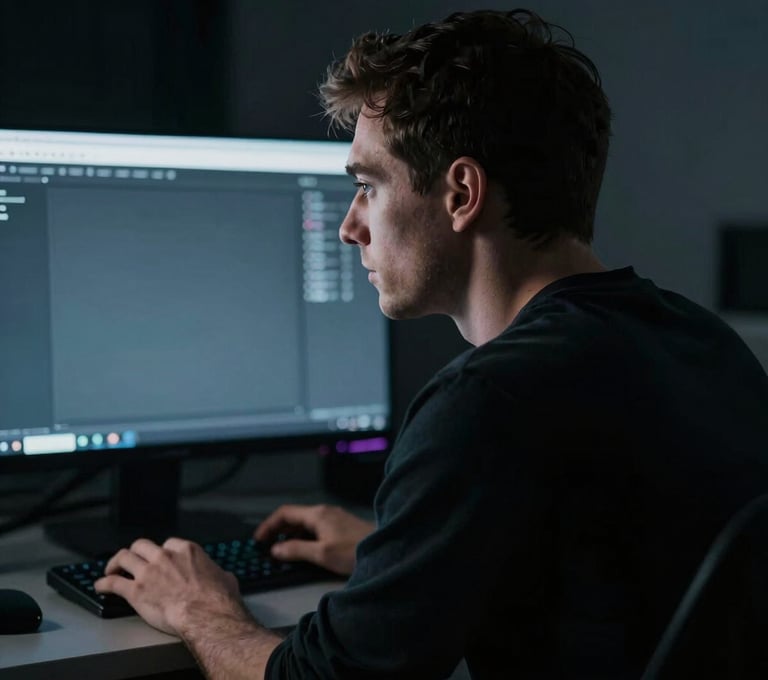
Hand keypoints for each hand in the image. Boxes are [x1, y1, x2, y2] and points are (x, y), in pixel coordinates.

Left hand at [94, 537, 248, 635]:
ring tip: (111, 569)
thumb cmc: (217, 598)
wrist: (206, 614)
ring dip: (115, 563)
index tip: (159, 558)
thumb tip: (222, 578)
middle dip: (136, 552)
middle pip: (141, 545)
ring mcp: (148, 572)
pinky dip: (104, 584)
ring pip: (124, 557)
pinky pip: (113, 583)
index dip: (162, 551)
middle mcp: (164, 556)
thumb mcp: (225, 578)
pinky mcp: (136, 591)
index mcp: (186, 550)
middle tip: (132, 560)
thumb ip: (218, 573)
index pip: (168, 543)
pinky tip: (100, 586)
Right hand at [255, 504, 373, 575]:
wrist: (386, 549)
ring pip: (306, 523)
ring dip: (291, 534)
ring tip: (281, 551)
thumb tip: (275, 550)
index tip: (257, 540)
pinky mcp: (342, 526)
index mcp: (317, 514)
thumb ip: (296, 550)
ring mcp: (334, 517)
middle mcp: (324, 511)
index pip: (285, 513)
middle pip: (294, 517)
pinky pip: (316, 528)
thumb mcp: (321, 554)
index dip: (268, 525)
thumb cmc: (353, 551)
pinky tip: (304, 550)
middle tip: (266, 547)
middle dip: (278, 530)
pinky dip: (304, 536)